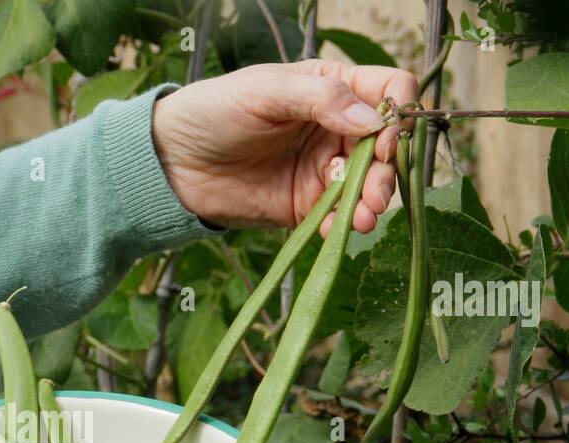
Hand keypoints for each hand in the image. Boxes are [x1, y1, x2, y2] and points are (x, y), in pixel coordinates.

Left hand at [152, 59, 419, 234]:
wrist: (172, 162)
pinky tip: (337, 228)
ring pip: (368, 184)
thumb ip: (321, 100)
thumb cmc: (215, 111)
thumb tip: (373, 122)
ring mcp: (323, 169)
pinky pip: (337, 216)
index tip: (385, 135)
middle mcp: (335, 128)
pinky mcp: (306, 205)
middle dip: (388, 168)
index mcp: (332, 88)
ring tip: (363, 214)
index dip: (397, 111)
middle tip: (376, 188)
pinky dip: (343, 223)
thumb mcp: (266, 92)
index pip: (388, 90)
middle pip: (385, 145)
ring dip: (373, 200)